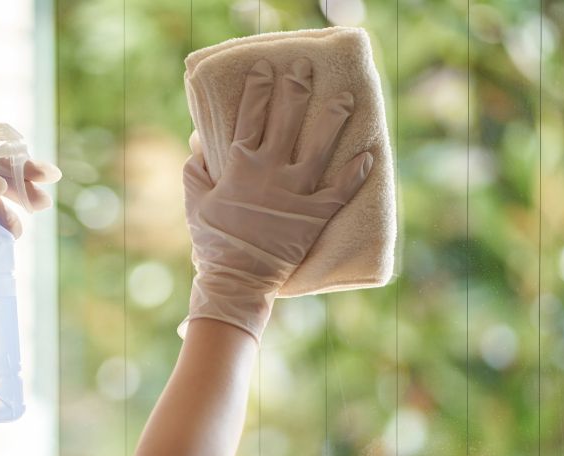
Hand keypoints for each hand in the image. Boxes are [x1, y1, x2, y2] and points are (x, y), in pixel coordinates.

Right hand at [181, 58, 373, 341]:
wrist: (237, 280)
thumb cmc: (212, 241)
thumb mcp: (194, 201)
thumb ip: (196, 167)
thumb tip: (199, 139)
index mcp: (240, 165)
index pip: (251, 116)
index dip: (259, 89)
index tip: (265, 68)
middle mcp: (270, 172)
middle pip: (287, 121)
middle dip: (296, 90)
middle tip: (305, 69)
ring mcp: (296, 194)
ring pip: (320, 147)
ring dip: (334, 120)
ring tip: (347, 98)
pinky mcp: (315, 216)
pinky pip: (340, 190)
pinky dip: (356, 173)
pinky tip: (369, 155)